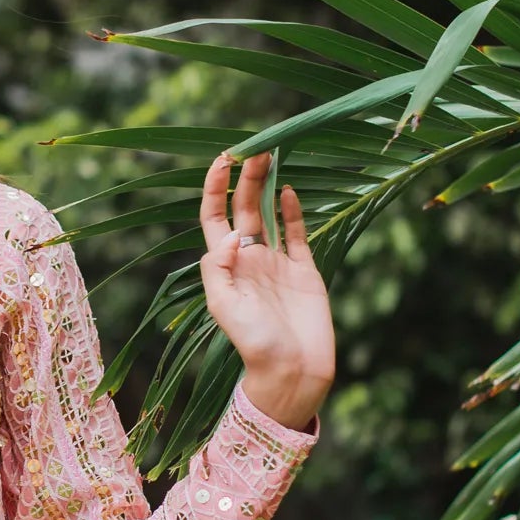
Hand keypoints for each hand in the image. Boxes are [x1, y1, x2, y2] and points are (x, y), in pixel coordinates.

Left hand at [199, 150, 334, 431]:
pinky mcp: (305, 269)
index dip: (214, 187)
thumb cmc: (253, 343)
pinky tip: (288, 190)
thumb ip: (219, 268)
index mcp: (226, 265)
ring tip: (270, 155)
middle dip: (245, 178)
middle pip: (243, 207)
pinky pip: (297, 233)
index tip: (222, 160)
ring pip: (269, 214)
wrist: (293, 371)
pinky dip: (293, 211)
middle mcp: (250, 258)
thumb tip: (230, 234)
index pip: (215, 216)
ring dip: (267, 185)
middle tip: (255, 148)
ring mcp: (278, 262)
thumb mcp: (224, 307)